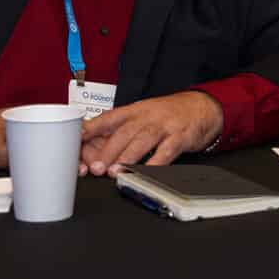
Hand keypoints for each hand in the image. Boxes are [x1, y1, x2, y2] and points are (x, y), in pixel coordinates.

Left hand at [78, 91, 222, 175]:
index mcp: (134, 111)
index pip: (108, 118)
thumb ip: (122, 131)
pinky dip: (156, 162)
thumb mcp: (144, 115)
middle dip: (108, 151)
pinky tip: (147, 172)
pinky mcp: (180, 137)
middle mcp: (147, 117)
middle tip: (94, 168)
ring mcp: (164, 126)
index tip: (75, 139)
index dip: (91, 129)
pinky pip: (167, 150)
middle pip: (124, 132)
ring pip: (142, 141)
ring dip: (127, 157)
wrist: (202, 107)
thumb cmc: (168, 114)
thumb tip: (95, 150)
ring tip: (115, 172)